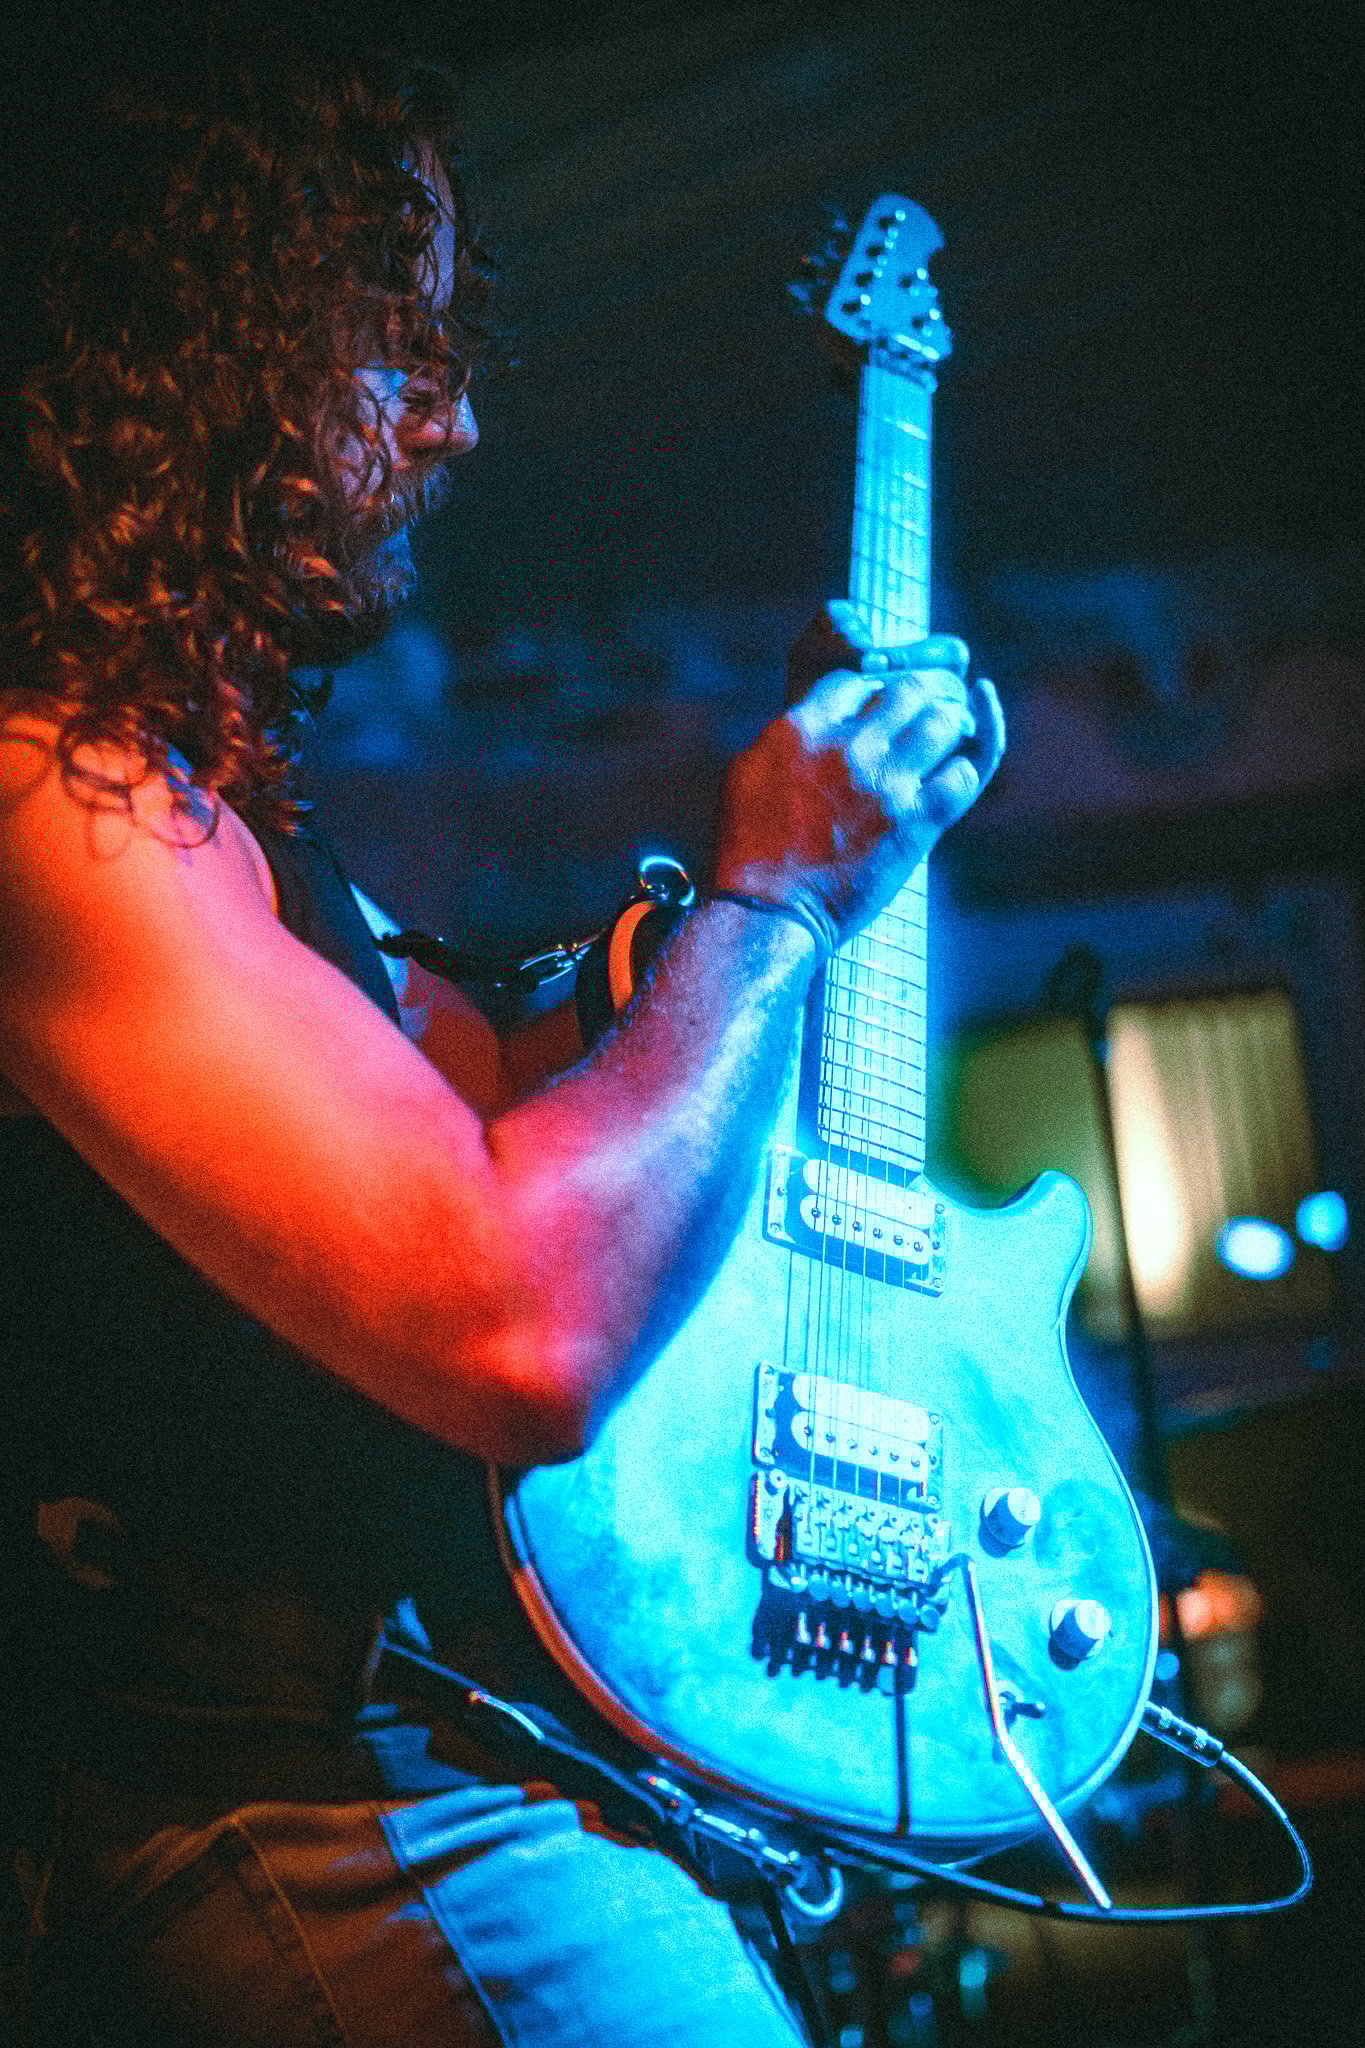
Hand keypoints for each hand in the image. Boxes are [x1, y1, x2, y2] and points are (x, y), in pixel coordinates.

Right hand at [713, 600, 1004, 953]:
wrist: (767, 914)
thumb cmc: (748, 850)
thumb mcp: (748, 772)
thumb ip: (786, 737)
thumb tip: (817, 717)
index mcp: (800, 728)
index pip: (858, 681)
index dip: (871, 696)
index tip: (873, 718)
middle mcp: (845, 747)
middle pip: (908, 691)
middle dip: (917, 704)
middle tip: (919, 723)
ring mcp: (884, 783)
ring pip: (944, 723)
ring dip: (946, 733)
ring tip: (939, 748)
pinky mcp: (914, 822)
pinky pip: (963, 775)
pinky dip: (960, 775)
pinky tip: (949, 784)